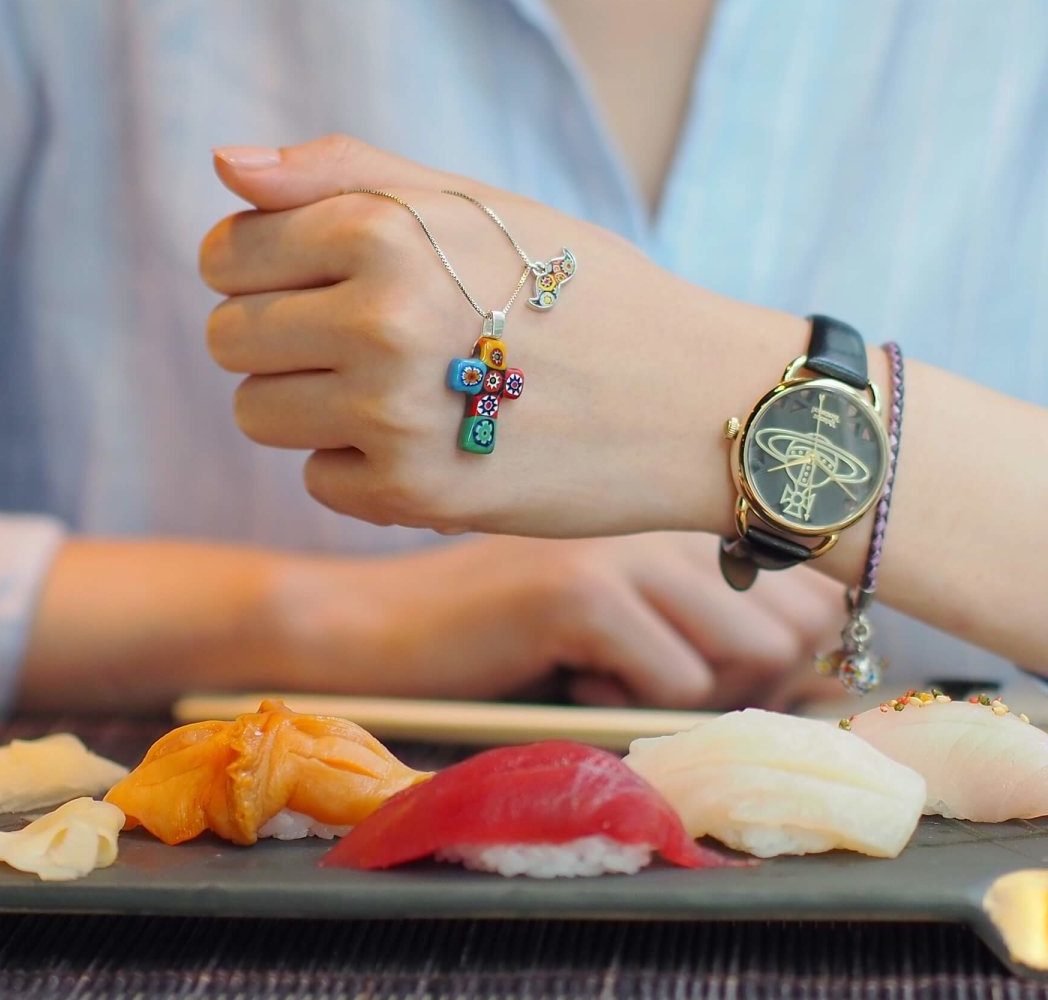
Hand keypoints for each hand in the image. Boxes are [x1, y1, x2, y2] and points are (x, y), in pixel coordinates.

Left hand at [201, 135, 798, 537]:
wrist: (691, 399)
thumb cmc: (578, 288)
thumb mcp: (474, 203)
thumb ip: (343, 172)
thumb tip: (224, 164)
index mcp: (383, 234)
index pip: (227, 251)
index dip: (263, 264)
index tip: (320, 276)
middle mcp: (377, 324)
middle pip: (228, 337)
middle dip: (279, 334)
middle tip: (365, 336)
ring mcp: (392, 417)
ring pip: (257, 413)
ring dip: (309, 402)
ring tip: (400, 388)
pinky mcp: (413, 497)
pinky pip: (317, 480)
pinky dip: (361, 466)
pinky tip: (434, 441)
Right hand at [269, 532, 847, 710]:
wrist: (390, 622)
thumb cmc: (509, 622)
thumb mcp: (626, 604)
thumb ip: (714, 611)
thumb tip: (818, 663)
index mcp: (679, 503)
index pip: (817, 580)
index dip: (786, 646)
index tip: (710, 665)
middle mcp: (665, 509)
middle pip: (802, 622)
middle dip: (749, 680)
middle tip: (662, 677)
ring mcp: (625, 543)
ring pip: (754, 651)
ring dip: (694, 692)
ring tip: (614, 672)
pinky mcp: (583, 590)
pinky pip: (676, 682)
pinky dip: (628, 705)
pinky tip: (569, 677)